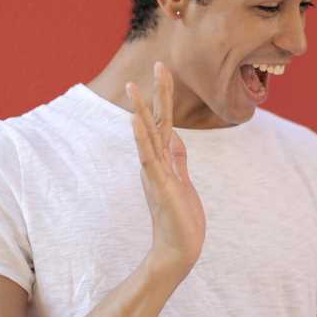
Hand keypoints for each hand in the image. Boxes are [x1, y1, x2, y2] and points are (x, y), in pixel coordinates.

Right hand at [126, 62, 205, 279]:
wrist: (179, 252)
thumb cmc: (181, 221)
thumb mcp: (183, 183)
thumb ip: (178, 160)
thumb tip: (176, 138)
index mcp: (163, 161)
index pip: (163, 123)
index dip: (163, 97)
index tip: (163, 71)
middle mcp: (156, 164)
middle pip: (156, 122)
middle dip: (157, 93)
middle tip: (158, 64)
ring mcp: (156, 174)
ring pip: (148, 136)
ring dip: (140, 110)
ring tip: (133, 86)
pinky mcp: (161, 187)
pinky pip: (149, 158)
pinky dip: (142, 139)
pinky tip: (136, 121)